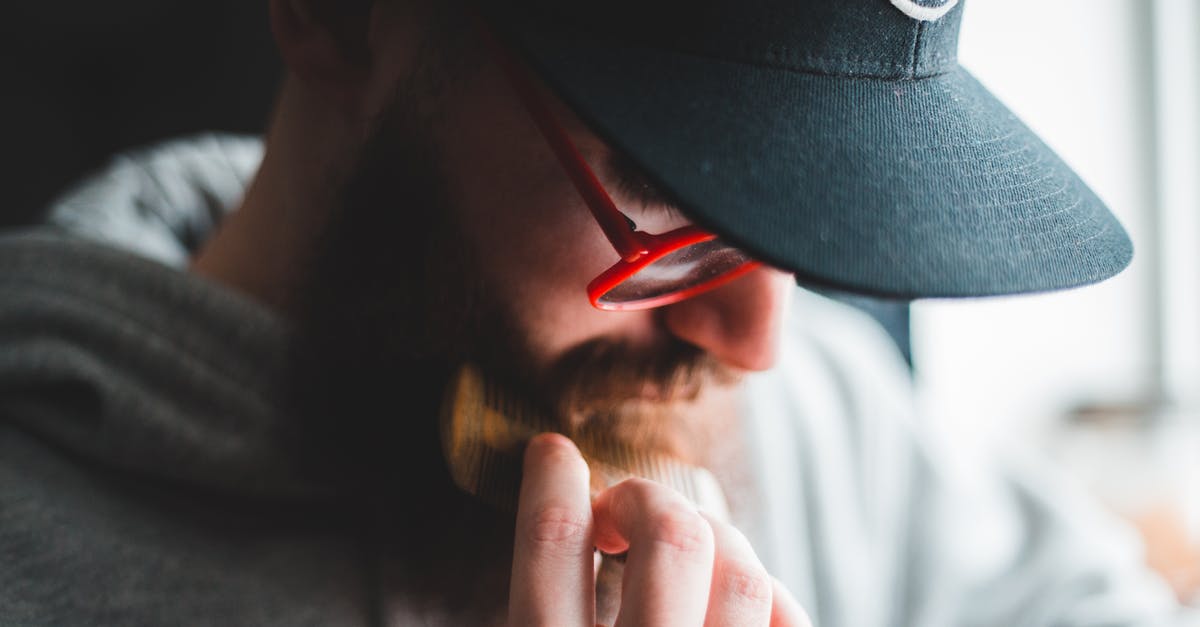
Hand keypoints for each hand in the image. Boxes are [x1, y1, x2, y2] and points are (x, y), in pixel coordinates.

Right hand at [508, 433, 811, 626]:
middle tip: (623, 514)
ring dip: (713, 541)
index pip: (554, 542)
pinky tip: (737, 602)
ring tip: (683, 555)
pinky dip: (771, 598)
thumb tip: (558, 523)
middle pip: (670, 537)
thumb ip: (539, 606)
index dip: (552, 477)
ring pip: (742, 573)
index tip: (554, 454)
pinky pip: (789, 620)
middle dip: (646, 499)